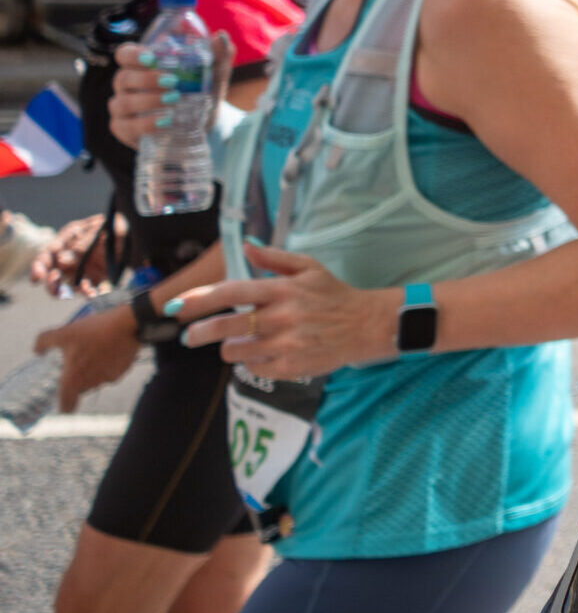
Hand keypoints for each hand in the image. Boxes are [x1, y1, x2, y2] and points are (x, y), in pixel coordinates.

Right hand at [29, 213, 115, 294]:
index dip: (40, 264)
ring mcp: (85, 267)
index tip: (38, 276)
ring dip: (68, 290)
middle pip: (53, 270)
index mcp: (71, 237)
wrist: (146, 235)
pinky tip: (92, 294)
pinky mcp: (98, 278)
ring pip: (67, 283)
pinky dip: (88, 293)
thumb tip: (60, 259)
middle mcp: (74, 253)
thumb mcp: (103, 229)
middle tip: (52, 288)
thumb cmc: (122, 225)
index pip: (49, 252)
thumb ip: (83, 243)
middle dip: (50, 281)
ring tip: (81, 291)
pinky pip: (88, 289)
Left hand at [36, 299, 140, 412]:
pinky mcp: (122, 371)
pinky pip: (110, 373)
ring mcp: (108, 377)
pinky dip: (107, 366)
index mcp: (74, 378)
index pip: (67, 402)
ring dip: (93, 372)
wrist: (126, 325)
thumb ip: (44, 341)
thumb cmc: (93, 331)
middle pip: (81, 389)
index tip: (64, 407)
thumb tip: (37, 351)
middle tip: (77, 366)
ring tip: (93, 353)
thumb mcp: (63, 332)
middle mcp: (91, 382)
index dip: (64, 406)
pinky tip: (107, 351)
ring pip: (96, 380)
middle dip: (78, 381)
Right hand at [112, 35, 233, 150]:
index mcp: (141, 66)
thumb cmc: (201, 94)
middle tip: (172, 82)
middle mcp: (127, 85)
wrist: (205, 125)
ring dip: (147, 101)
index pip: (124, 54)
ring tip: (174, 101)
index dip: (132, 55)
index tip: (152, 58)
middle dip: (145, 79)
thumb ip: (218, 57)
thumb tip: (221, 37)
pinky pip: (125, 127)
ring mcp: (123, 108)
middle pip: (123, 78)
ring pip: (123, 102)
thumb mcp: (213, 76)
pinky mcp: (125, 130)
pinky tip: (164, 123)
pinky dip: (144, 125)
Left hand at [170, 242, 396, 377]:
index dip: (197, 301)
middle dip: (198, 333)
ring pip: (234, 352)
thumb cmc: (335, 294)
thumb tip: (245, 244)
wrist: (367, 325)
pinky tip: (262, 353)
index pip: (229, 293)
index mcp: (281, 289)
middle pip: (223, 328)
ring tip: (238, 343)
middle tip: (190, 337)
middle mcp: (281, 317)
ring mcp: (285, 345)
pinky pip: (254, 368)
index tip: (176, 307)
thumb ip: (274, 257)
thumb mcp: (309, 267)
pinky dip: (252, 362)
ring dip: (230, 348)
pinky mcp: (291, 367)